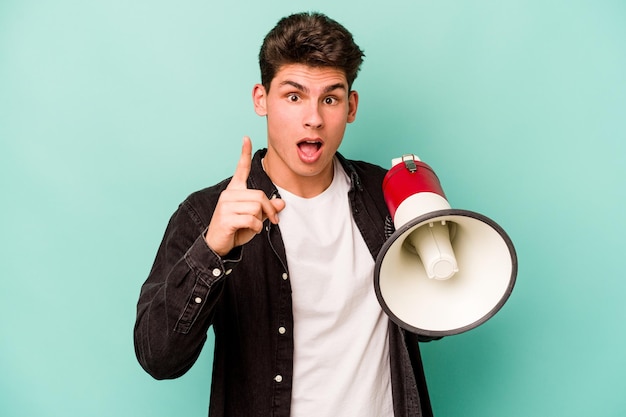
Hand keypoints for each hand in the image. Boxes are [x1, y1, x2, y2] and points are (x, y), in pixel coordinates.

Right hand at [205, 137, 285, 255]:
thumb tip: (282, 203)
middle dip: (269, 210)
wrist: (218, 244)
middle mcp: (229, 194)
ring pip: (256, 208)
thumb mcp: (255, 218)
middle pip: (259, 196)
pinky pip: (251, 220)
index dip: (244, 154)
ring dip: (260, 220)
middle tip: (272, 221)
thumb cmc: (236, 229)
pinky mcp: (226, 218)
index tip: (246, 138)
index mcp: (234, 191)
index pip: (241, 169)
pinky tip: (249, 230)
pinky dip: (256, 228)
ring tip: (253, 226)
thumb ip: (267, 209)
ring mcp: (225, 205)